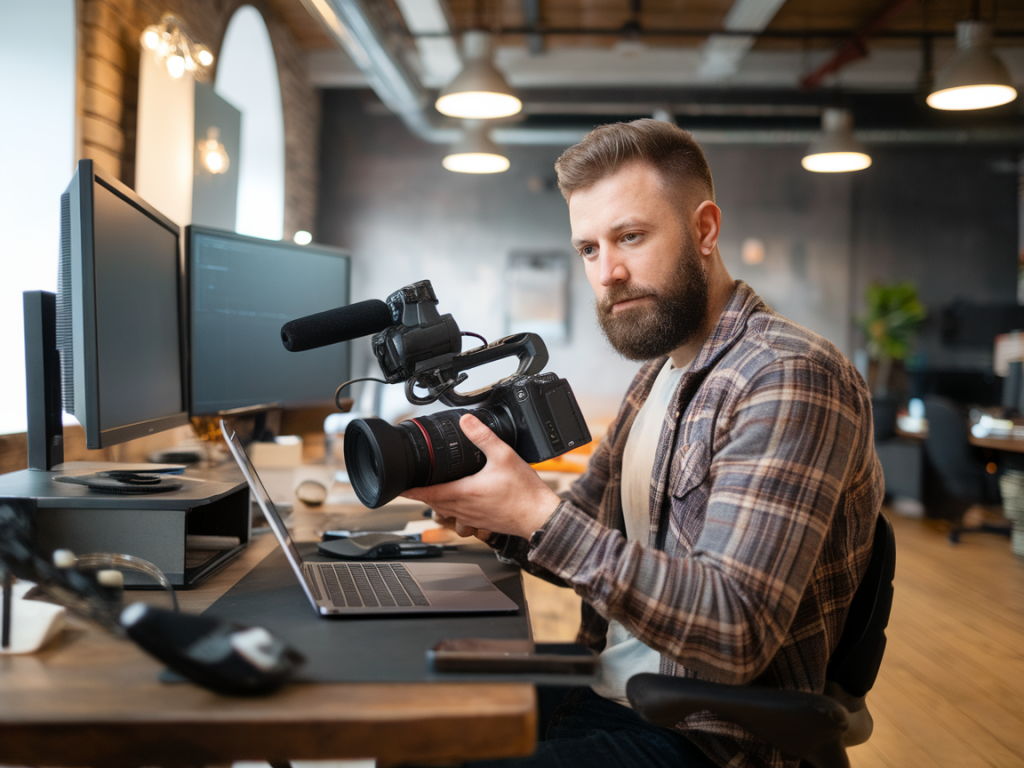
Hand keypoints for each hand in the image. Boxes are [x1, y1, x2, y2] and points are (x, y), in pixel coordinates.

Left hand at [404, 413, 561, 539]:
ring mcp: (472, 519)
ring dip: (437, 502)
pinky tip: (462, 502)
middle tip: (415, 483)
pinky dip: (454, 511)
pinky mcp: (482, 524)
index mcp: (464, 493)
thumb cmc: (524, 492)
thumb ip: (483, 437)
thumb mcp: (504, 456)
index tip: (398, 487)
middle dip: (423, 493)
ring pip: (445, 513)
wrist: (540, 516)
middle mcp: (464, 509)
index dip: (410, 490)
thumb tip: (466, 421)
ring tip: (435, 491)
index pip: (427, 493)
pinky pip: (460, 520)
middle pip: (433, 503)